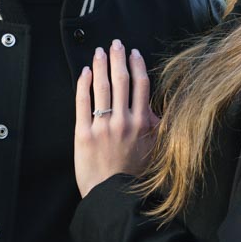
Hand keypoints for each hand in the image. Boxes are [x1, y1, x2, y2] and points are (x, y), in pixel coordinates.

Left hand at [74, 39, 159, 197]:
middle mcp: (124, 120)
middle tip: (115, 43)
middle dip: (118, 57)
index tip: (134, 52)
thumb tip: (156, 109)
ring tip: (99, 51)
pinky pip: (83, 102)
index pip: (141, 85)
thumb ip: (158, 128)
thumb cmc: (136, 177)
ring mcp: (103, 126)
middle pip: (121, 80)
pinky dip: (83, 84)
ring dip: (101, 65)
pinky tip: (84, 72)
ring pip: (102, 86)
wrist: (114, 198)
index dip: (137, 65)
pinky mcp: (83, 133)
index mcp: (143, 123)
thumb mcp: (157, 151)